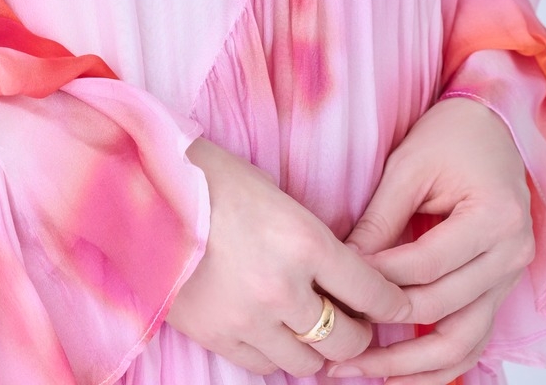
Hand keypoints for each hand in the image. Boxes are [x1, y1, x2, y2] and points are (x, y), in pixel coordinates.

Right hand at [166, 137, 412, 376]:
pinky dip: (277, 355)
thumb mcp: (276, 195)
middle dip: (359, 333)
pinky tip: (275, 334)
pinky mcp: (219, 336)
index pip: (371, 290)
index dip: (393, 303)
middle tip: (358, 322)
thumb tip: (339, 271)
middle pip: (346, 338)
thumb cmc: (214, 179)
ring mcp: (250, 318)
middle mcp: (284, 287)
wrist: (144, 193)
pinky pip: (265, 366)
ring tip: (314, 330)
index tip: (401, 307)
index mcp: (305, 241)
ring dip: (318, 349)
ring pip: (308, 362)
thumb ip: (310, 237)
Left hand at [324, 99, 533, 382]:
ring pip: (465, 342)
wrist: (491, 123)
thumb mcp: (409, 166)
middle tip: (339, 344)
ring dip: (415, 368)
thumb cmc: (452, 135)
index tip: (336, 287)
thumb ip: (380, 220)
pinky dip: (439, 363)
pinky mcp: (501, 287)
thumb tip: (344, 269)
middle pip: (445, 311)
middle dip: (389, 334)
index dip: (378, 278)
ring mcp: (511, 276)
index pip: (426, 264)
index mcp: (495, 217)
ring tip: (366, 374)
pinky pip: (473, 337)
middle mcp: (512, 254)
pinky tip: (401, 375)